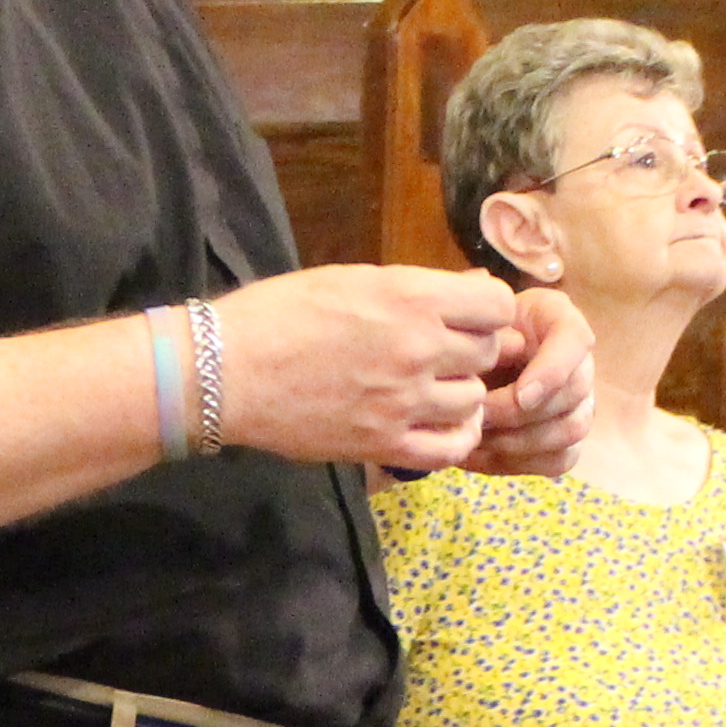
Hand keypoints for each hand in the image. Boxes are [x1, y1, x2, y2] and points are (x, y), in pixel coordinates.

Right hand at [210, 264, 522, 470]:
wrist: (228, 371)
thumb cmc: (281, 312)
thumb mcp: (353, 279)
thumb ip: (418, 287)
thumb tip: (475, 289)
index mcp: (411, 298)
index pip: (497, 304)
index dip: (487, 310)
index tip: (467, 317)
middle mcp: (418, 348)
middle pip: (489, 353)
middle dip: (472, 350)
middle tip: (443, 353)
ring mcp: (404, 401)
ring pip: (475, 400)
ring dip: (461, 393)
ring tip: (432, 389)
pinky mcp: (384, 444)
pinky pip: (451, 448)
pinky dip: (455, 437)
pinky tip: (440, 425)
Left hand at [459, 288, 596, 476]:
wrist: (458, 365)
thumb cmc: (464, 334)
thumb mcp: (467, 313)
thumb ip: (476, 306)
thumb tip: (489, 302)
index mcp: (559, 320)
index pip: (577, 340)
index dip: (553, 371)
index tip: (521, 394)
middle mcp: (579, 362)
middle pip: (575, 393)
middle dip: (522, 413)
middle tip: (477, 418)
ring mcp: (578, 403)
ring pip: (572, 430)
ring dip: (520, 441)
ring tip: (475, 438)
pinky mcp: (565, 439)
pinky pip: (560, 460)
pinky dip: (519, 463)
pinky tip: (480, 455)